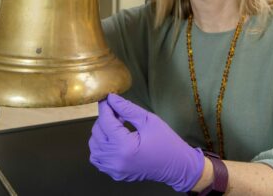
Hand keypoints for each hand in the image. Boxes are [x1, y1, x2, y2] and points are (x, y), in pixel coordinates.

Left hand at [89, 94, 204, 191]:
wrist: (178, 166)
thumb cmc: (166, 142)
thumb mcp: (149, 120)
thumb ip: (127, 108)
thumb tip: (111, 98)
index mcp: (124, 145)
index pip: (105, 121)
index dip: (105, 107)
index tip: (107, 98)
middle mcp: (115, 159)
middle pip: (97, 132)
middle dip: (104, 119)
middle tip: (117, 112)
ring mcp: (113, 169)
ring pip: (94, 145)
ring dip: (101, 133)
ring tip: (116, 127)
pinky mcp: (115, 174)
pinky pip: (97, 158)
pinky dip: (100, 147)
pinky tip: (112, 140)